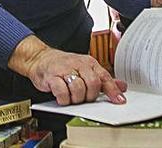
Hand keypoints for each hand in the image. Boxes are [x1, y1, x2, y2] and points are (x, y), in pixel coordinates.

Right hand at [10, 37, 125, 105]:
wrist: (40, 58)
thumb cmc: (63, 66)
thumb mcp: (85, 69)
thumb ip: (102, 80)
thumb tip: (121, 87)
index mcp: (89, 63)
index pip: (105, 77)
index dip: (113, 91)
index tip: (119, 101)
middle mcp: (78, 64)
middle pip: (93, 84)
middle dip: (90, 96)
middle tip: (84, 99)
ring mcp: (65, 70)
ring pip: (78, 89)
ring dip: (76, 99)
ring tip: (72, 98)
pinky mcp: (52, 76)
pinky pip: (62, 91)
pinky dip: (64, 99)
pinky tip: (62, 98)